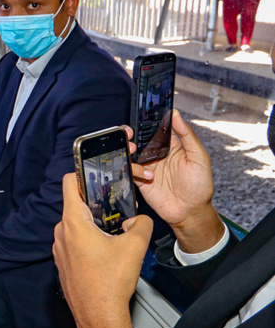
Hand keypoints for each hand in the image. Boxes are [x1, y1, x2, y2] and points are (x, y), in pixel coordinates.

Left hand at [53, 173, 152, 327]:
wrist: (98, 317)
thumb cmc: (109, 285)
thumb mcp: (135, 247)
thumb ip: (141, 224)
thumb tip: (138, 218)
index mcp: (73, 222)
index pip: (69, 182)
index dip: (82, 173)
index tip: (94, 172)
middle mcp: (61, 232)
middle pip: (75, 204)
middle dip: (95, 202)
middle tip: (114, 205)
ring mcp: (59, 248)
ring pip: (75, 224)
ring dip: (92, 223)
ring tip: (112, 231)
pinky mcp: (62, 261)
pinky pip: (73, 241)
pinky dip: (87, 239)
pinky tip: (104, 250)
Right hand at [128, 113, 223, 252]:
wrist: (191, 212)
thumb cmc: (200, 186)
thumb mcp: (199, 157)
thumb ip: (187, 135)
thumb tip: (176, 115)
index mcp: (170, 146)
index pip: (155, 128)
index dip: (147, 121)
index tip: (141, 115)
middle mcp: (156, 154)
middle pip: (138, 138)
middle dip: (130, 133)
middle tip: (129, 132)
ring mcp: (147, 167)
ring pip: (130, 152)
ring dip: (128, 148)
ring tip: (133, 149)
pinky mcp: (140, 179)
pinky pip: (129, 170)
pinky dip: (133, 169)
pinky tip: (148, 176)